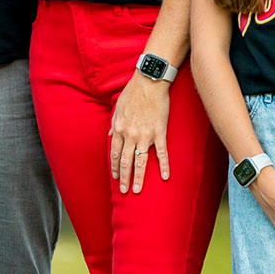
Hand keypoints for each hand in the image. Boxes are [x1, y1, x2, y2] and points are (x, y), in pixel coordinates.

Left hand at [110, 73, 170, 193]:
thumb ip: (113, 122)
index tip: (116, 177)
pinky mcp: (159, 132)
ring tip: (138, 190)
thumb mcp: (117, 107)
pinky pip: (161, 153)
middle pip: (125, 161)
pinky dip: (164, 166)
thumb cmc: (132, 92)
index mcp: (118, 128)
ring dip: (139, 177)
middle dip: (124, 178)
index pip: (114, 153)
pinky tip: (165, 177)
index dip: (115, 167)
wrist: (149, 82)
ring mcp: (144, 135)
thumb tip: (109, 134)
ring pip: (140, 161)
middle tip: (125, 191)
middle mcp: (129, 134)